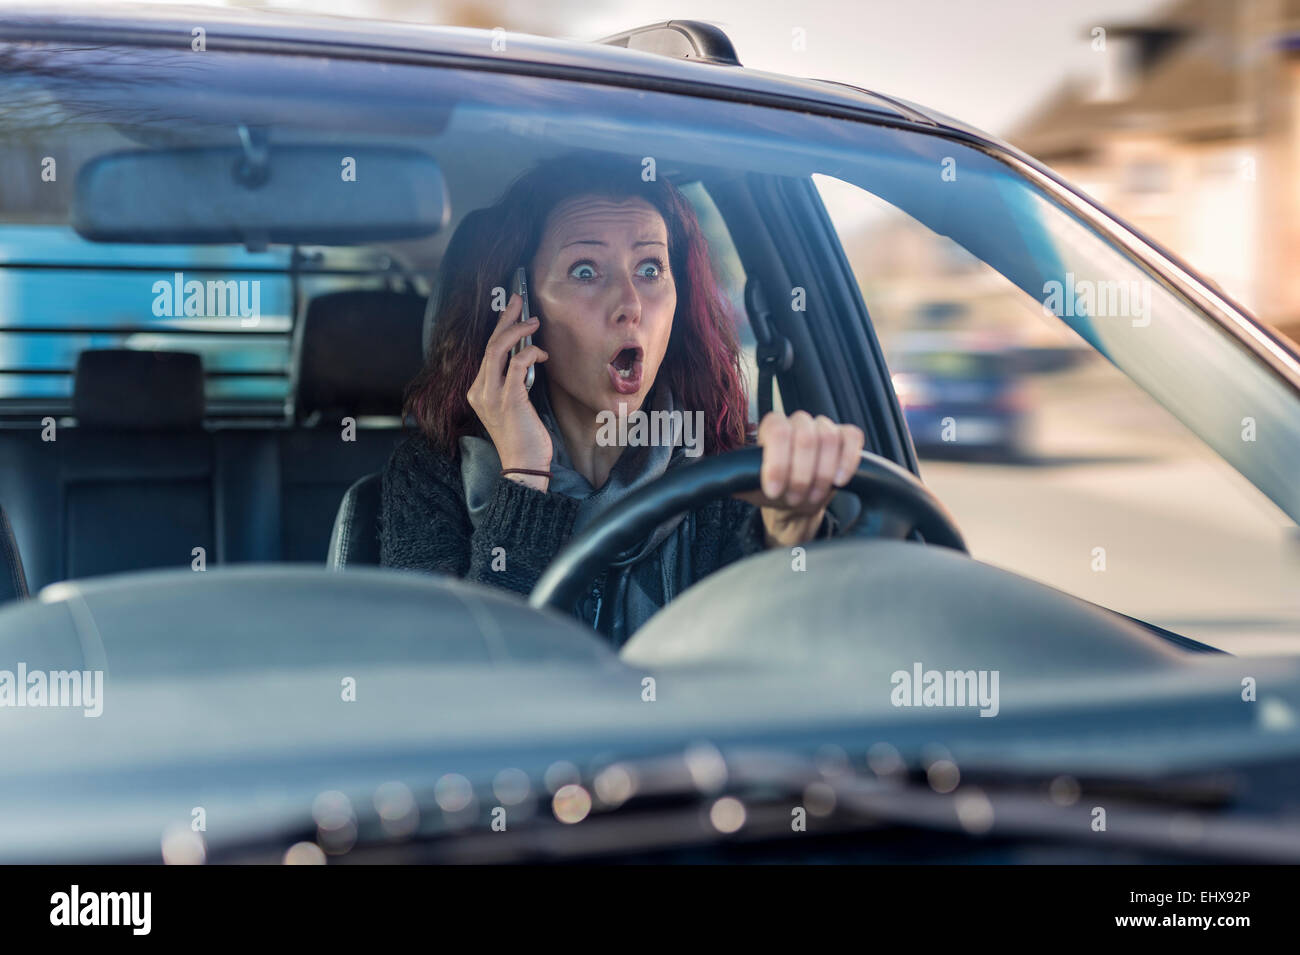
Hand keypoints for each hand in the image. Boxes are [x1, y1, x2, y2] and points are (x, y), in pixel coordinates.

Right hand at [466, 293, 552, 491]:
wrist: (523, 467)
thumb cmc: (522, 439)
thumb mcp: (513, 407)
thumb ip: (513, 384)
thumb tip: (526, 360)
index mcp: (478, 391)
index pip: (487, 352)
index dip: (499, 328)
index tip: (511, 311)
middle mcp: (480, 390)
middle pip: (490, 344)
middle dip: (505, 319)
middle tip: (518, 300)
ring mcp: (492, 394)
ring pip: (498, 349)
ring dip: (517, 330)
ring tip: (533, 321)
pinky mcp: (508, 399)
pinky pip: (518, 364)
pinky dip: (530, 353)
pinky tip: (541, 353)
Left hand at [735, 410, 865, 548]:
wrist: (795, 501)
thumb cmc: (772, 490)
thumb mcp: (748, 487)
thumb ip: (734, 479)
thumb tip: (716, 478)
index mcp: (772, 426)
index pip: (776, 430)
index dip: (777, 462)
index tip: (774, 490)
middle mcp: (798, 421)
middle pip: (804, 436)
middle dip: (800, 475)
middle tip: (793, 498)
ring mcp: (824, 427)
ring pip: (828, 439)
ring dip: (821, 474)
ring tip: (811, 496)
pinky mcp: (846, 437)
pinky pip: (852, 438)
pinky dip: (848, 460)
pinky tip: (839, 480)